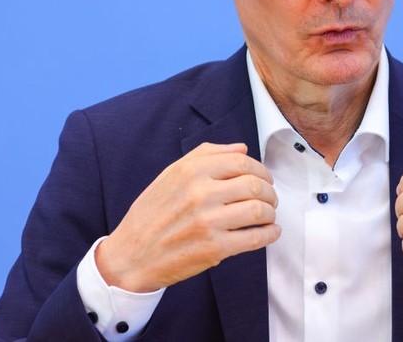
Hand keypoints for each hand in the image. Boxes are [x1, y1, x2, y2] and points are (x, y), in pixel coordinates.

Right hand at [95, 142, 279, 291]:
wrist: (131, 255)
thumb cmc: (152, 213)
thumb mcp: (171, 174)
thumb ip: (207, 155)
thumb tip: (242, 148)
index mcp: (191, 171)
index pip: (242, 162)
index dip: (261, 171)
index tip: (265, 179)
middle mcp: (200, 193)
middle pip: (254, 185)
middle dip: (269, 192)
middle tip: (270, 199)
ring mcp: (208, 221)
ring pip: (259, 210)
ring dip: (271, 213)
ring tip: (269, 215)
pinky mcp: (214, 248)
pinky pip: (254, 238)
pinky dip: (269, 234)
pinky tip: (270, 232)